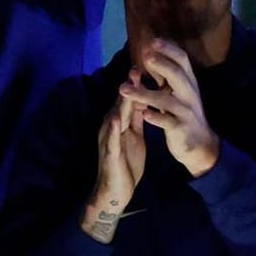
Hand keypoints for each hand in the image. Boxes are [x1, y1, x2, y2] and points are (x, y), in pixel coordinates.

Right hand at [83, 72, 145, 243]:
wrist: (116, 190)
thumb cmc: (126, 162)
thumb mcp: (135, 135)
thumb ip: (136, 116)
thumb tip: (142, 96)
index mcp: (120, 122)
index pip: (128, 98)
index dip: (136, 81)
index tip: (146, 64)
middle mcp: (112, 126)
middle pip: (120, 102)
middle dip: (129, 85)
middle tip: (137, 64)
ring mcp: (109, 139)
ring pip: (114, 116)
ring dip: (120, 102)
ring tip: (127, 85)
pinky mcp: (109, 154)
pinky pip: (111, 140)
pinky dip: (113, 129)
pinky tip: (116, 118)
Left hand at [119, 39, 220, 177]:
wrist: (200, 144)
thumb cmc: (185, 115)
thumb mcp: (180, 93)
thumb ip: (167, 76)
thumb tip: (151, 54)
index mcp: (188, 83)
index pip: (182, 60)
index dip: (168, 49)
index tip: (152, 40)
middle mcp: (189, 94)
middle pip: (177, 74)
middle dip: (162, 64)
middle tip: (145, 56)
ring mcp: (186, 112)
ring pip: (165, 100)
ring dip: (143, 93)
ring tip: (123, 89)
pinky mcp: (181, 128)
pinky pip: (167, 122)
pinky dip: (155, 117)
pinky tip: (143, 114)